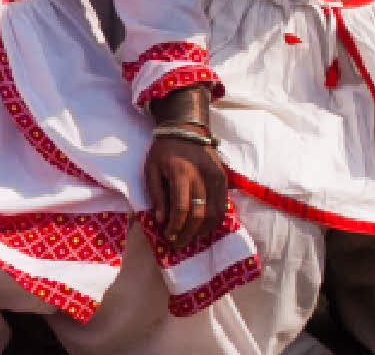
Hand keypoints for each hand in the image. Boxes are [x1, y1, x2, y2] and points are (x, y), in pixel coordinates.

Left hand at [143, 134, 228, 249]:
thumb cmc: (163, 151)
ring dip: (203, 230)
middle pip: (199, 214)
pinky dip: (214, 220)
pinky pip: (222, 206)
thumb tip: (161, 221)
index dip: (175, 226)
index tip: (168, 237)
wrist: (186, 130)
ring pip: (214, 213)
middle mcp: (201, 177)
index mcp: (180, 173)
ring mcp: (216, 178)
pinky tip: (203, 226)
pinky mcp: (224, 179)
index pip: (181, 208)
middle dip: (188, 233)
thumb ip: (157, 195)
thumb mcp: (151, 169)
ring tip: (190, 237)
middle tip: (178, 244)